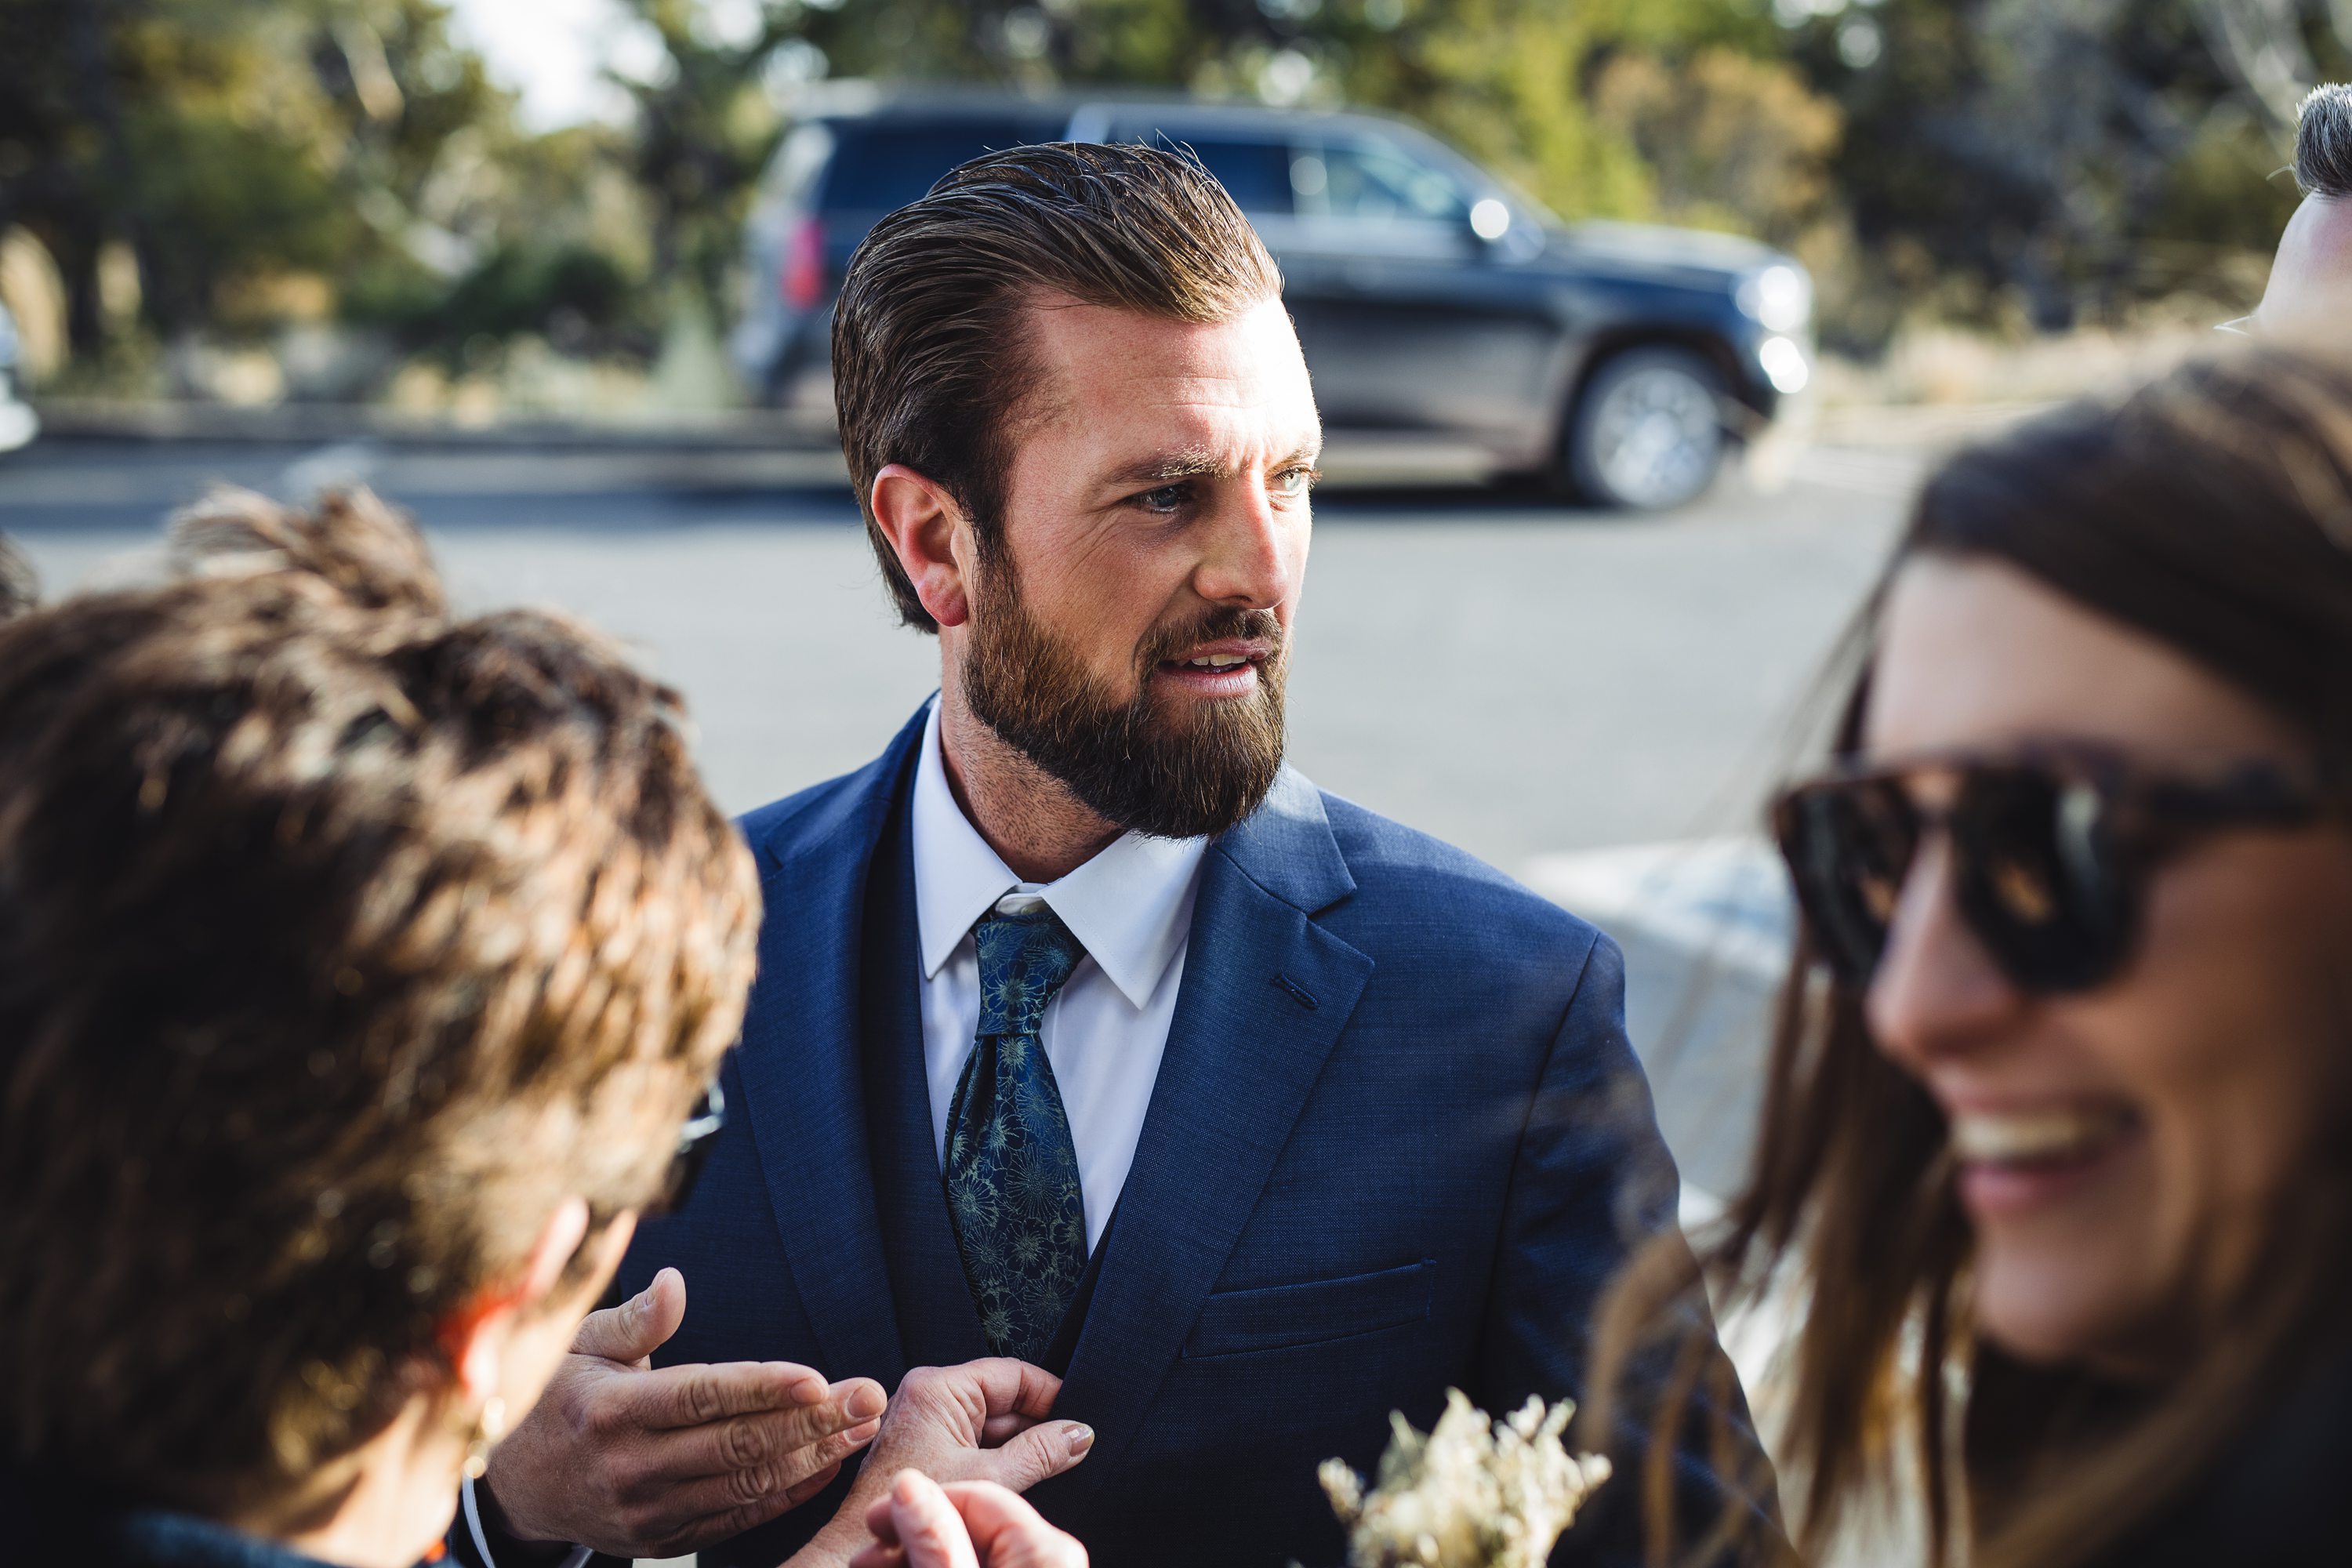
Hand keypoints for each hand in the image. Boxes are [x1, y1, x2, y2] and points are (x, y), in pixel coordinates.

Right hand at [483, 1267, 886, 1557]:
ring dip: (813, 1456)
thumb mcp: (577, 1345)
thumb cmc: (555, 1396)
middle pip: (738, 1444)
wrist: (514, 1485)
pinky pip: (736, 1517)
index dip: (763, 1388)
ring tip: (863, 1426)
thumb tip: (674, 1282)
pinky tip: (827, 1464)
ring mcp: (649, 1510)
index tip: (819, 1376)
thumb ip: (633, 1320)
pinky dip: (786, 1494)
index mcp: (613, 1411)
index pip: (702, 1396)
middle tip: (869, 1395)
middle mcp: (632, 1467)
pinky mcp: (662, 1538)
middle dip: (812, 1420)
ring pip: (746, 1484)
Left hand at [801, 1359, 1092, 1562]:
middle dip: (1038, 1425)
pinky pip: (977, 1440)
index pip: (1013, 1374)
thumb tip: (1080, 1434)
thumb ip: (1041, 1452)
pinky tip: (1020, 1478)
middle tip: (1072, 1448)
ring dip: (1021, 1445)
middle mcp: (931, 1395)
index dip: (1052, 1395)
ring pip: (993, 1423)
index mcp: (940, 1388)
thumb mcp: (991, 1477)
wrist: (864, 1546)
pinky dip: (1000, 1458)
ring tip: (1049, 1466)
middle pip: (1005, 1398)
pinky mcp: (929, 1444)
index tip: (1081, 1417)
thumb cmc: (915, 1512)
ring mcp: (929, 1420)